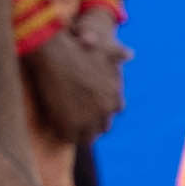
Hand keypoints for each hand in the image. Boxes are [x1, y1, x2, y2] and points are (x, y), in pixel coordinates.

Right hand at [26, 20, 125, 136]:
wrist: (54, 52)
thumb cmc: (76, 47)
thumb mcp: (103, 49)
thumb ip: (118, 54)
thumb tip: (131, 54)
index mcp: (115, 95)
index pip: (115, 110)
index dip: (102, 108)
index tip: (91, 105)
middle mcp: (106, 109)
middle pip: (103, 127)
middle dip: (92, 124)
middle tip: (77, 118)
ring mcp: (89, 118)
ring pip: (87, 137)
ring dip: (79, 133)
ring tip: (66, 127)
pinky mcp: (70, 123)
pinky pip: (69, 138)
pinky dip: (63, 134)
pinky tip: (56, 126)